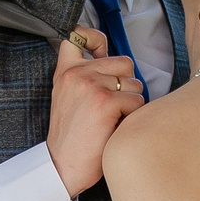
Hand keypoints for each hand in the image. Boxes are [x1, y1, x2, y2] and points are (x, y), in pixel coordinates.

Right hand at [47, 26, 143, 195]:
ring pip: (134, 83)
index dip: (96, 39)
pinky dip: (131, 117)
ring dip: (131, 103)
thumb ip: (87, 75)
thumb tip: (114, 59)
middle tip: (111, 104)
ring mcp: (91, 86)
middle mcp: (78, 73)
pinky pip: (136, 101)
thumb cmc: (72, 136)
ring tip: (111, 118)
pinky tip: (114, 127)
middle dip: (126, 83)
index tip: (101, 50)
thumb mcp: (69, 97)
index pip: (79, 35)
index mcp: (66, 70)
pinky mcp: (105, 102)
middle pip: (124, 62)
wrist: (62, 165)